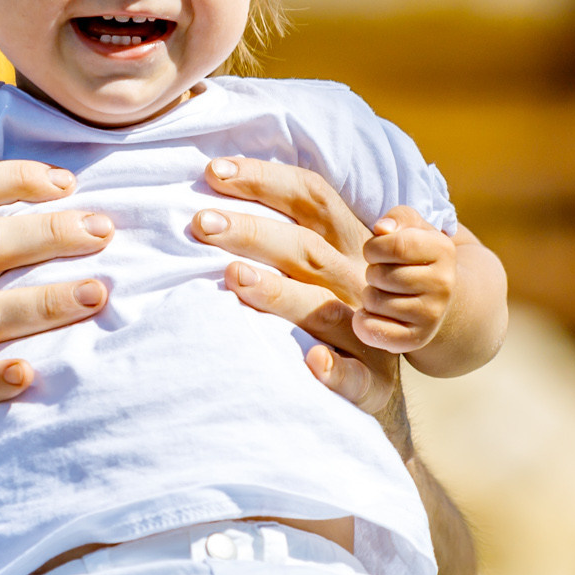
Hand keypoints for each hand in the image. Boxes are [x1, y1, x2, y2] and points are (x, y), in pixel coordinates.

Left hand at [185, 155, 479, 574]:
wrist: (376, 403)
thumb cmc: (322, 324)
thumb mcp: (310, 271)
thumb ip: (276, 232)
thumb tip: (200, 189)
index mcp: (347, 247)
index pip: (310, 198)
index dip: (263, 179)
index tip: (210, 171)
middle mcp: (361, 284)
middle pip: (308, 247)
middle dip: (252, 229)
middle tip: (197, 222)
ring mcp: (371, 336)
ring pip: (327, 309)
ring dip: (282, 293)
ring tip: (234, 278)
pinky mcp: (374, 387)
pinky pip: (357, 380)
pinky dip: (335, 373)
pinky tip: (310, 366)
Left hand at [354, 206, 456, 354]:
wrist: (441, 298)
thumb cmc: (417, 256)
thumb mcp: (413, 228)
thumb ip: (398, 218)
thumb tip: (382, 228)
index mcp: (443, 250)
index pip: (393, 245)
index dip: (374, 247)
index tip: (376, 252)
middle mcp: (444, 284)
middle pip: (380, 275)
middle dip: (372, 272)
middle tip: (382, 275)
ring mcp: (432, 315)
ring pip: (374, 301)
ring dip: (369, 295)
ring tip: (384, 292)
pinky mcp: (417, 339)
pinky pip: (373, 331)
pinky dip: (363, 322)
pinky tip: (373, 314)